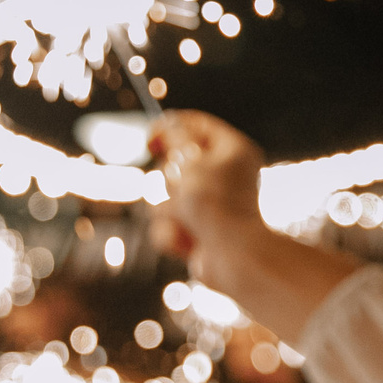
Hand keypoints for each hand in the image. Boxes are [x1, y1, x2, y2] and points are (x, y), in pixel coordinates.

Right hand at [147, 111, 269, 285]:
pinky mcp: (196, 231)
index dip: (170, 127)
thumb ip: (175, 137)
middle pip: (175, 163)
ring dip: (168, 209)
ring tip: (188, 218)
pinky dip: (171, 233)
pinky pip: (165, 225)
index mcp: (233, 151)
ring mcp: (209, 205)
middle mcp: (223, 176)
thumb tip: (167, 128)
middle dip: (170, 179)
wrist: (233, 257)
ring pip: (164, 197)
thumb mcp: (191, 159)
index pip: (197, 125)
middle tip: (186, 189)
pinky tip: (187, 240)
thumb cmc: (216, 203)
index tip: (150, 140)